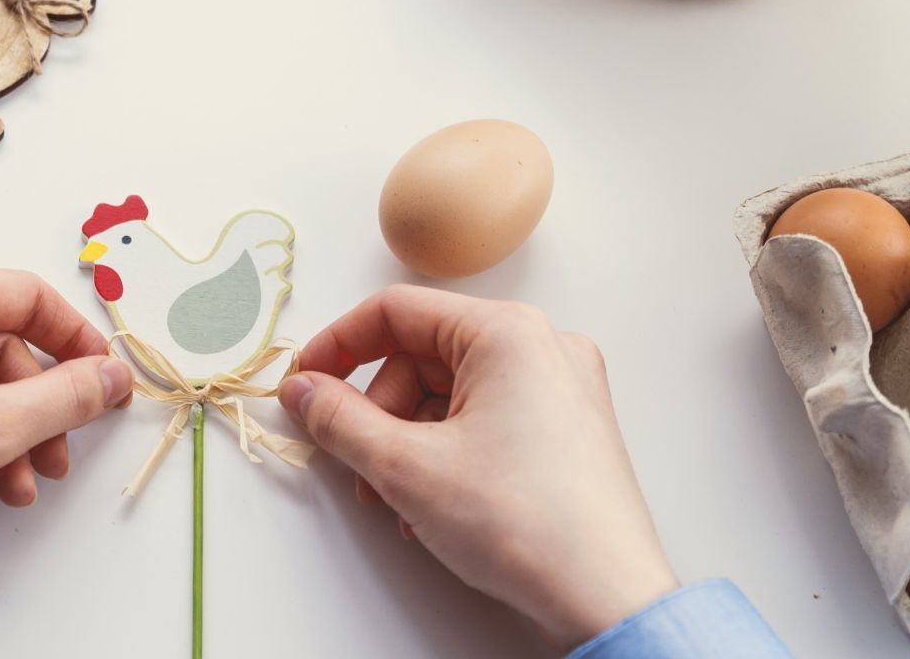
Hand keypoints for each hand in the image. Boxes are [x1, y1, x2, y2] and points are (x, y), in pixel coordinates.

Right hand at [278, 286, 676, 649]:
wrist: (606, 598)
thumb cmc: (525, 524)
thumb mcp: (405, 466)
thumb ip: (339, 419)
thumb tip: (303, 392)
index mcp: (508, 332)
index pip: (396, 312)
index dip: (337, 347)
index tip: (303, 385)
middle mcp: (543, 347)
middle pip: (423, 356)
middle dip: (378, 412)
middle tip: (356, 462)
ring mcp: (562, 389)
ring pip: (452, 394)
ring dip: (408, 442)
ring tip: (398, 500)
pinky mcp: (569, 430)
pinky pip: (487, 419)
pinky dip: (448, 453)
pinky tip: (435, 507)